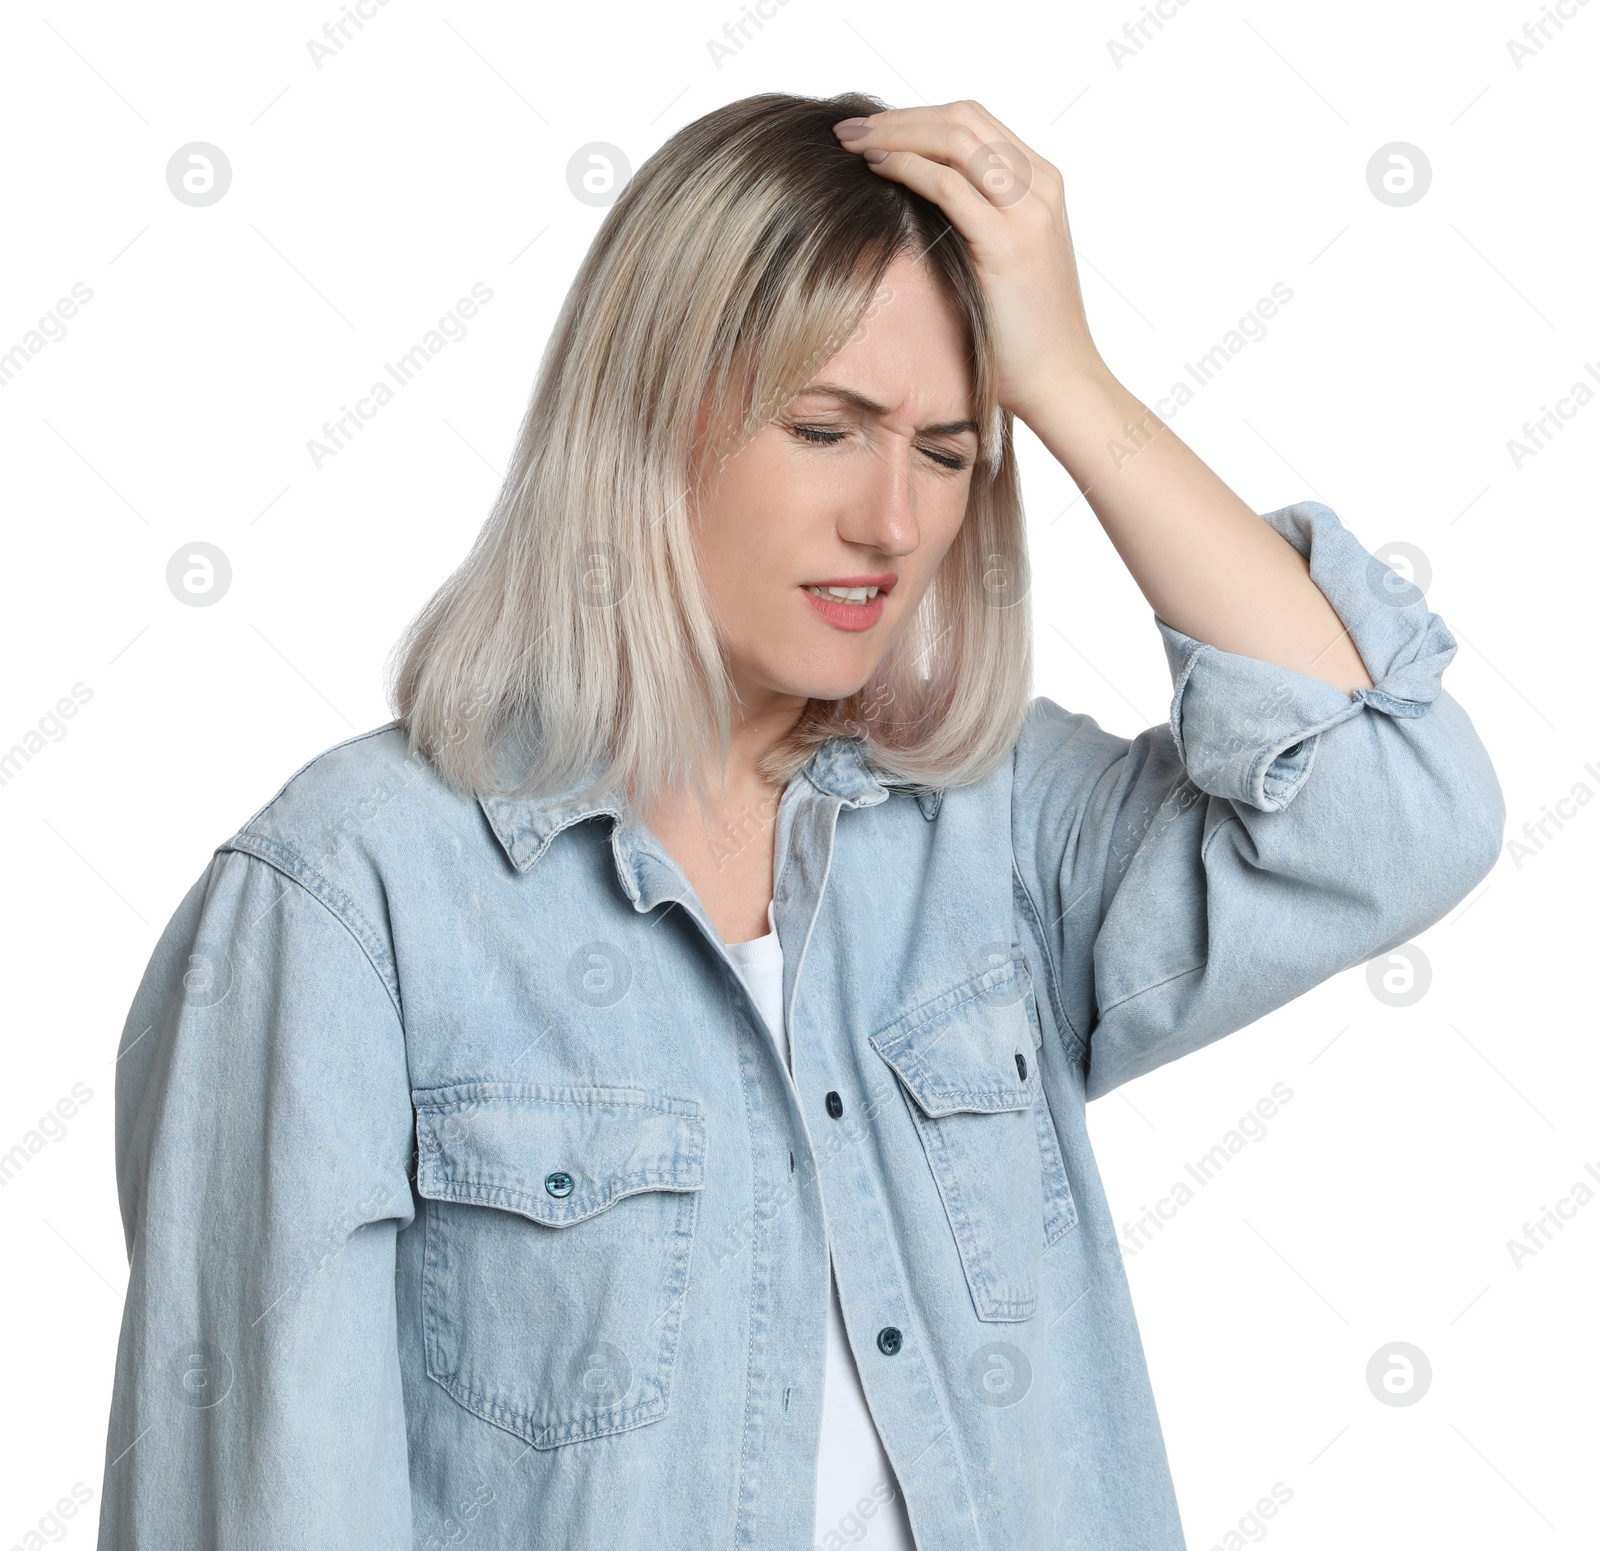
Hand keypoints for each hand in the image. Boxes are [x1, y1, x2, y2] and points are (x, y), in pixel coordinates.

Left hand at [832, 100, 1105, 423]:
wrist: (1060, 380)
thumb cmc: (1025, 335)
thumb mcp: (1004, 261)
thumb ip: (977, 220)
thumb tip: (919, 201)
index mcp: (1043, 184)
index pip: (974, 122)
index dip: (917, 116)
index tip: (871, 128)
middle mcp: (1040, 186)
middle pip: (962, 118)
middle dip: (898, 116)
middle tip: (848, 127)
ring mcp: (1028, 211)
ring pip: (954, 140)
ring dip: (895, 133)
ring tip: (851, 141)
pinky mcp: (1007, 243)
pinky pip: (949, 186)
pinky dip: (907, 167)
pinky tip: (875, 168)